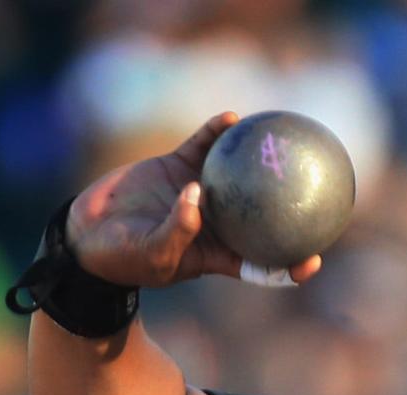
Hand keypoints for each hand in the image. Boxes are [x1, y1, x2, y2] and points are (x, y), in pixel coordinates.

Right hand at [64, 112, 322, 287]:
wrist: (88, 232)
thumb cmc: (124, 257)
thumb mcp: (154, 253)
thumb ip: (178, 231)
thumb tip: (197, 198)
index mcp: (219, 254)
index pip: (262, 265)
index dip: (289, 265)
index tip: (312, 261)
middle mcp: (219, 223)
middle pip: (263, 217)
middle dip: (291, 209)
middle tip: (318, 194)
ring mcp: (201, 193)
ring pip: (240, 176)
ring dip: (259, 162)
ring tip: (280, 143)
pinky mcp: (179, 167)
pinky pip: (204, 147)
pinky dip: (216, 133)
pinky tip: (231, 118)